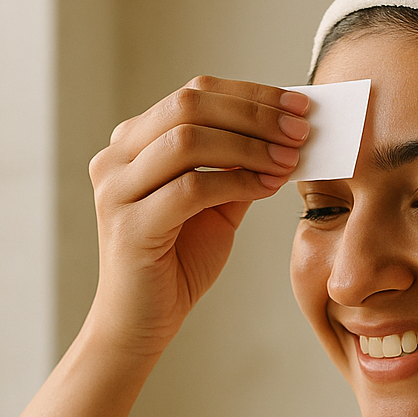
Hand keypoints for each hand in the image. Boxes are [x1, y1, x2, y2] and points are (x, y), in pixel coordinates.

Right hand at [85, 76, 308, 358]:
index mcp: (133, 142)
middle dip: (254, 113)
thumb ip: (240, 167)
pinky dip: (237, 181)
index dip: (251, 94)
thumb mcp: (216, 205)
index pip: (195, 94)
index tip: (299, 105)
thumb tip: (289, 134)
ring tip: (290, 157)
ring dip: (249, 145)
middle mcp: (116, 157)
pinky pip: (191, 188)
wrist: (142, 322)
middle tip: (300, 129)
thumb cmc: (178, 262)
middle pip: (189, 106)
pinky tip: (268, 186)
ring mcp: (116, 189)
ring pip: (188, 140)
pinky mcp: (129, 225)